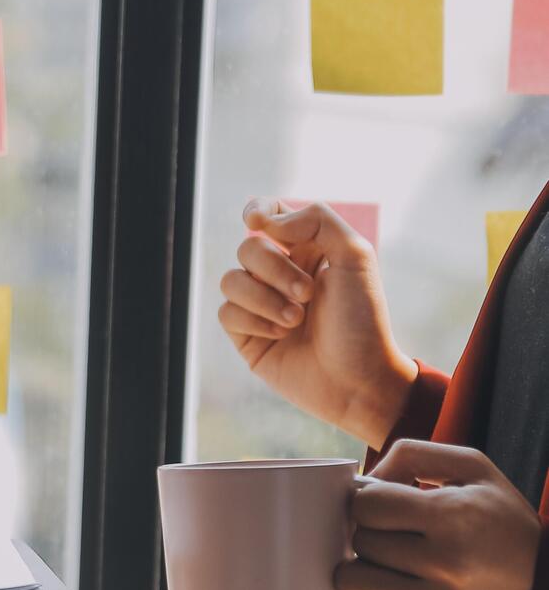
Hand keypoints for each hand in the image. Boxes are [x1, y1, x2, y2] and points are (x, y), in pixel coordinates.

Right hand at [219, 200, 417, 448]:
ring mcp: (260, 306)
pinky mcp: (246, 337)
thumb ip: (317, 220)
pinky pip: (227, 313)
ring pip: (230, 280)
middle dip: (275, 269)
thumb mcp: (355, 257)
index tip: (255, 221)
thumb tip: (262, 222)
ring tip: (296, 320)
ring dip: (265, 298)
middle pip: (247, 248)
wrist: (357, 379)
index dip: (257, 211)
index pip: (269, 214)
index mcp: (307, 249)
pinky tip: (281, 336)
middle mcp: (280, 274)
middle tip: (307, 294)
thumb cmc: (362, 320)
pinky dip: (255, 321)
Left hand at [335, 441, 541, 589]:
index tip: (383, 510)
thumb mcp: (476, 471)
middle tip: (392, 541)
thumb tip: (365, 478)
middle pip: (361, 541)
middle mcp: (445, 561)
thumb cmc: (503, 524)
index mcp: (453, 515)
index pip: (367, 504)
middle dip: (369, 537)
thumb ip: (415, 456)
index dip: (368, 503)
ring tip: (381, 571)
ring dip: (358, 575)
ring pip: (351, 582)